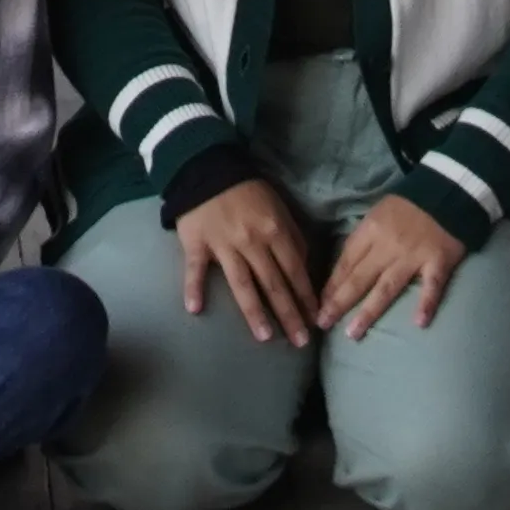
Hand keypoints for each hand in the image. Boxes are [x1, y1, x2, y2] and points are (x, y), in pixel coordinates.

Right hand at [174, 182, 323, 349]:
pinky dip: (194, 287)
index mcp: (274, 231)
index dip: (305, 297)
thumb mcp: (279, 207)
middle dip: (289, 314)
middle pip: (273, 283)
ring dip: (254, 312)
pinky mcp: (197, 244)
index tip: (315, 321)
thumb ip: (292, 237)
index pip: (294, 270)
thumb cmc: (248, 191)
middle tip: (300, 342)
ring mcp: (223, 245)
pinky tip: (195, 309)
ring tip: (264, 337)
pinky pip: (195, 269)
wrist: (208, 168)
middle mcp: (252, 242)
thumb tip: (303, 267)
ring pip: (241, 283)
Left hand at [320, 194, 473, 340]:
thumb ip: (363, 239)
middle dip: (339, 303)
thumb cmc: (409, 205)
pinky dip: (427, 303)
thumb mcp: (378, 214)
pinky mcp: (438, 262)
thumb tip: (344, 269)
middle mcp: (388, 246)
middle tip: (323, 324)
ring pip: (387, 287)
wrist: (448, 190)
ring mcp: (413, 256)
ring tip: (353, 333)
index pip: (345, 262)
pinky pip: (432, 286)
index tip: (319, 306)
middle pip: (360, 278)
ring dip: (369, 311)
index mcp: (371, 231)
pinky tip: (419, 323)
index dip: (331, 286)